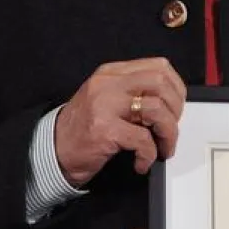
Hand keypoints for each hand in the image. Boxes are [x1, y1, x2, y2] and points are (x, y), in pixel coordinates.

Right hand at [53, 58, 185, 186]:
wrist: (51, 151)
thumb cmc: (83, 128)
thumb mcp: (106, 98)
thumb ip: (133, 92)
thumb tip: (171, 100)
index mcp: (112, 73)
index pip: (158, 66)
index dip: (176, 87)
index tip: (177, 107)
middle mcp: (108, 84)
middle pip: (160, 82)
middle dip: (176, 108)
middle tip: (171, 129)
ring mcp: (104, 106)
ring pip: (157, 109)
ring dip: (168, 134)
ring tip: (163, 149)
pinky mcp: (104, 130)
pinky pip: (143, 139)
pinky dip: (149, 154)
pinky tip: (142, 162)